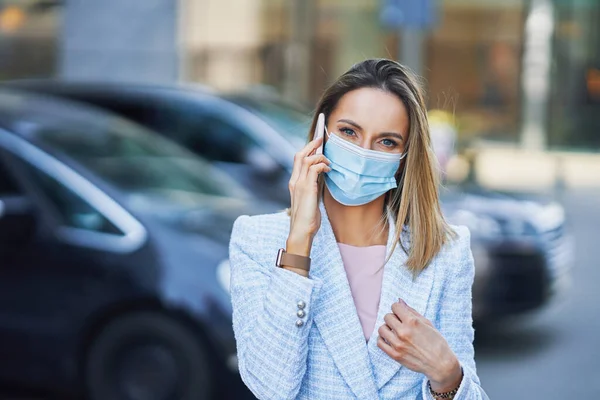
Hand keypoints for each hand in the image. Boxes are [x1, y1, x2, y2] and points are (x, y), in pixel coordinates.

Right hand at [287, 136, 330, 256]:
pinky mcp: (307, 188)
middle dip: (311, 145)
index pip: (297, 160)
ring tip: (328, 162)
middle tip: (321, 139)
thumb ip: (312, 187)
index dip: (306, 149)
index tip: (316, 143)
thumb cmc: (307, 218)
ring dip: (320, 156)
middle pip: (300, 155)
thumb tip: (321, 177)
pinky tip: (328, 170)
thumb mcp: (310, 199)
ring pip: (307, 159)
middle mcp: (295, 181)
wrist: (301, 231)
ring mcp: (299, 184)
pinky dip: (322, 165)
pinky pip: (314, 168)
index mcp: (294, 183)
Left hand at [377, 299, 462, 392]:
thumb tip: (399, 301)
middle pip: (387, 317)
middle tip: (400, 324)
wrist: (440, 364)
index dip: (398, 309)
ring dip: (387, 328)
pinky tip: (390, 339)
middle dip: (393, 318)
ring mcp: (398, 344)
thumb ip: (412, 311)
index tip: (402, 314)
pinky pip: (379, 342)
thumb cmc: (436, 342)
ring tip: (394, 332)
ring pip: (381, 329)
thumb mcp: (427, 323)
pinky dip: (382, 339)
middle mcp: (403, 332)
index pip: (394, 306)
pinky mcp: (395, 355)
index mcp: (412, 322)